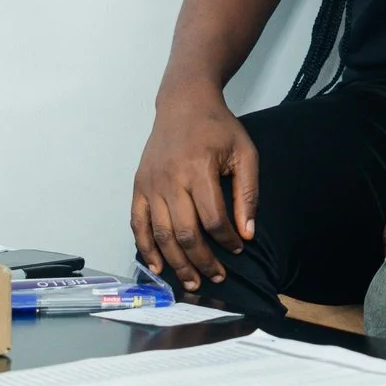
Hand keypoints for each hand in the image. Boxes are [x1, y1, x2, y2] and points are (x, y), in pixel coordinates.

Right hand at [129, 83, 259, 293]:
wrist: (184, 103)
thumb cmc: (218, 127)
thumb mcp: (244, 152)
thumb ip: (247, 193)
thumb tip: (247, 232)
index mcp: (198, 169)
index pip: (213, 218)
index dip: (227, 240)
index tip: (238, 249)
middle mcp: (170, 179)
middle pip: (185, 233)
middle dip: (202, 261)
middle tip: (216, 277)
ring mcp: (151, 184)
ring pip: (161, 234)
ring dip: (176, 263)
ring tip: (192, 282)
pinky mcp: (139, 185)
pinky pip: (138, 223)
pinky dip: (146, 247)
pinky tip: (157, 266)